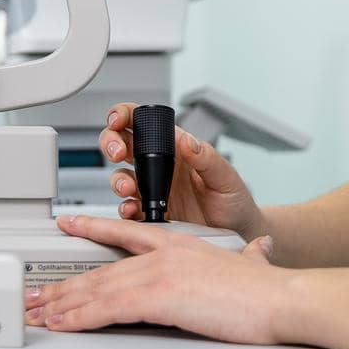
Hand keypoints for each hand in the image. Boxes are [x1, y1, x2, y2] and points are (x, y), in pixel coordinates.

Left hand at [27, 214, 286, 342]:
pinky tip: (64, 323)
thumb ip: (250, 257)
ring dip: (63, 303)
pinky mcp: (159, 296)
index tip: (67, 225)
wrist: (280, 298)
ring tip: (38, 312)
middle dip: (64, 284)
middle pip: (101, 269)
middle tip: (37, 294)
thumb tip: (261, 250)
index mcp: (179, 244)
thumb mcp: (252, 266)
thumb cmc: (268, 290)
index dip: (92, 229)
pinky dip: (81, 317)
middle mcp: (163, 254)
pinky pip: (108, 308)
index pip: (125, 233)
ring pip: (97, 288)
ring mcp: (159, 273)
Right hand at [98, 103, 265, 241]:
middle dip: (111, 142)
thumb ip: (207, 158)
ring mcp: (153, 189)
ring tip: (128, 189)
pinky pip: (128, 208)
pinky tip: (132, 211)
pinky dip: (124, 209)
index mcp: (176, 148)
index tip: (117, 120)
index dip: (125, 115)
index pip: (144, 122)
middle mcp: (160, 166)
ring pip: (120, 175)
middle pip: (122, 144)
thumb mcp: (226, 177)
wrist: (238, 233)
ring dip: (118, 180)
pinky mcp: (150, 213)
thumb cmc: (235, 201)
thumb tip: (186, 141)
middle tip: (116, 152)